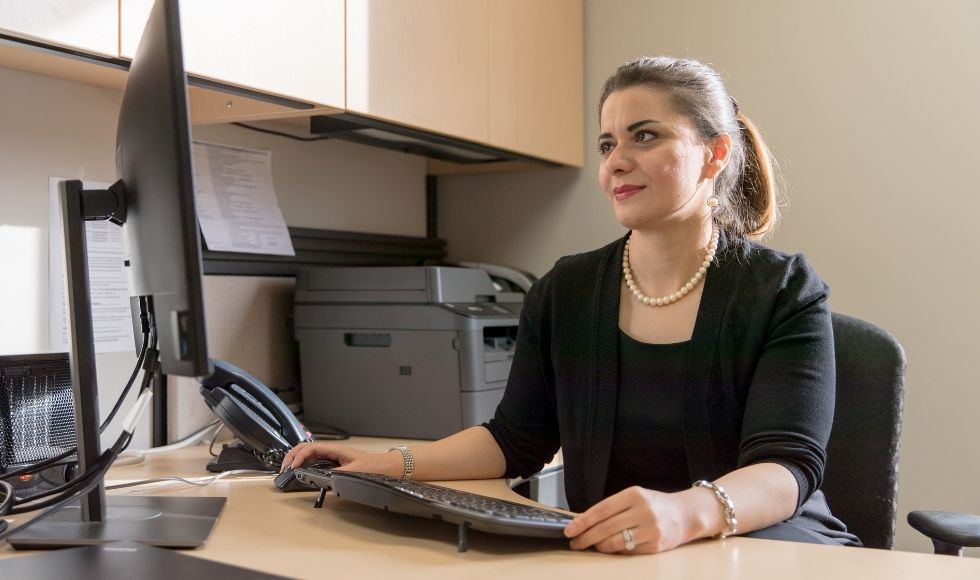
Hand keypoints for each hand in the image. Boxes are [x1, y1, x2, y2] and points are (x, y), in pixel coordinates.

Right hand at [279, 441, 400, 475]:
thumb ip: (338, 476)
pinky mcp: (333, 464)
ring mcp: (331, 457)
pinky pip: (313, 461)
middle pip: (305, 449)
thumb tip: (322, 479)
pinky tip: (299, 472)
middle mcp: (331, 451)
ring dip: (296, 460)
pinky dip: (303, 465)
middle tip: (283, 470)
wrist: (386, 468)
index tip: (293, 468)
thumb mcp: (354, 471)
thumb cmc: (373, 467)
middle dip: (292, 457)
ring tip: (287, 471)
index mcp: (335, 449)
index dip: (299, 457)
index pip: (311, 448)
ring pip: (308, 454)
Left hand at [563, 486, 696, 553]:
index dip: (583, 521)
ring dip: (599, 546)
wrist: (686, 514)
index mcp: (634, 495)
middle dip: (586, 537)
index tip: (570, 530)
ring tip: (592, 546)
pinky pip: (628, 551)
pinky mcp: (656, 546)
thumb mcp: (635, 497)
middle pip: (606, 528)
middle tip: (575, 542)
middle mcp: (643, 511)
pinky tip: (610, 547)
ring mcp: (650, 529)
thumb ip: (613, 507)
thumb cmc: (655, 505)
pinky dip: (616, 550)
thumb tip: (585, 522)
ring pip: (615, 542)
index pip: (602, 509)